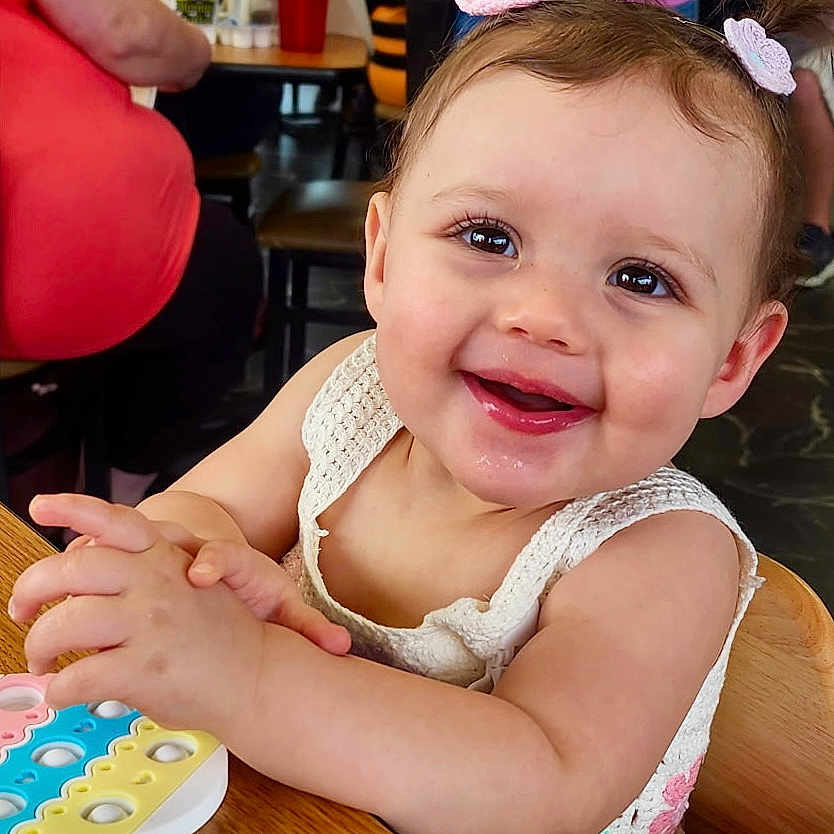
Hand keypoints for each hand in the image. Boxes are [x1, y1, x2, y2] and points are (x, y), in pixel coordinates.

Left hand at [9, 494, 265, 734]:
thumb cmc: (217, 632)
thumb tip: (83, 560)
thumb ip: (144, 567)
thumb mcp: (188, 580)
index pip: (115, 520)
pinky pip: (77, 677)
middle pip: (70, 569)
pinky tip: (63, 691)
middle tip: (20, 609)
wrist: (258, 671)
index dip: (73, 507)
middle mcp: (154, 581)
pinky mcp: (144, 669)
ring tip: (42, 660)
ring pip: (62, 624)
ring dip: (39, 646)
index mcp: (164, 557)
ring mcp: (149, 624)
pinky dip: (60, 689)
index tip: (41, 505)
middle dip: (29, 590)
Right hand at [68, 513, 349, 655]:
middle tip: (112, 549)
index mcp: (230, 562)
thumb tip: (341, 648)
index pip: (225, 556)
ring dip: (91, 523)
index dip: (214, 562)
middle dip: (140, 534)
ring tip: (54, 529)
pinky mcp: (131, 546)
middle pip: (164, 530)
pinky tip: (43, 529)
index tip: (201, 573)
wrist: (223, 558)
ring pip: (124, 524)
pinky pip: (102, 533)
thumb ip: (304, 627)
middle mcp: (189, 546)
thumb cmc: (248, 588)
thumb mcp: (277, 607)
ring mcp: (158, 542)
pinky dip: (75, 531)